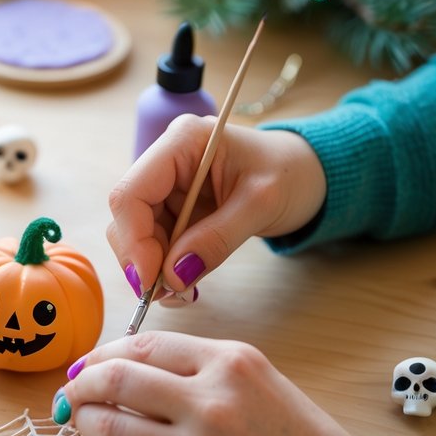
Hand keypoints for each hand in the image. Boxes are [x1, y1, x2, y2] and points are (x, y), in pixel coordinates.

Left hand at [54, 332, 361, 435]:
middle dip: (79, 385)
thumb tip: (115, 363)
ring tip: (85, 423)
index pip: (139, 347)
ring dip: (85, 424)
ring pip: (109, 429)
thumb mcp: (252, 375)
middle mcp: (210, 403)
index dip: (100, 355)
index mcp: (227, 362)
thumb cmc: (291, 433)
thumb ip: (190, 363)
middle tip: (70, 393)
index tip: (85, 365)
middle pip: (113, 382)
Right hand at [110, 117, 326, 297]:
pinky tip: (183, 282)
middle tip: (167, 293)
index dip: (133, 239)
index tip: (150, 280)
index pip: (131, 193)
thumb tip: (172, 276)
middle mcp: (165, 161)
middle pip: (127, 216)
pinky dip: (163, 268)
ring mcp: (166, 186)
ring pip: (136, 234)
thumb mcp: (261, 205)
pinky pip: (154, 243)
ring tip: (181, 292)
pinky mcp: (172, 208)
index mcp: (181, 142)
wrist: (308, 175)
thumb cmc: (290, 175)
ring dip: (152, 268)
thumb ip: (216, 239)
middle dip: (142, 258)